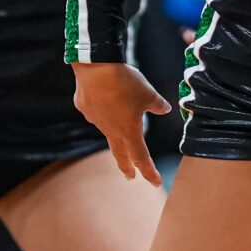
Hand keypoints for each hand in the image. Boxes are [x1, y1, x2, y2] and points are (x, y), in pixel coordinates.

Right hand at [72, 61, 172, 184]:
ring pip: (108, 129)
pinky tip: (104, 94)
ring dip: (115, 131)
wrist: (96, 67)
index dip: (149, 171)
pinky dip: (103, 107)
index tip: (155, 182)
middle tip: (130, 177)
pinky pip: (97, 110)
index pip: (142, 157)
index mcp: (129, 131)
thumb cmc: (126, 83)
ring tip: (121, 119)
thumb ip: (157, 105)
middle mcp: (111, 130)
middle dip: (126, 166)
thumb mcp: (149, 94)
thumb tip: (164, 109)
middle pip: (120, 153)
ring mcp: (96, 120)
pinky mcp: (86, 108)